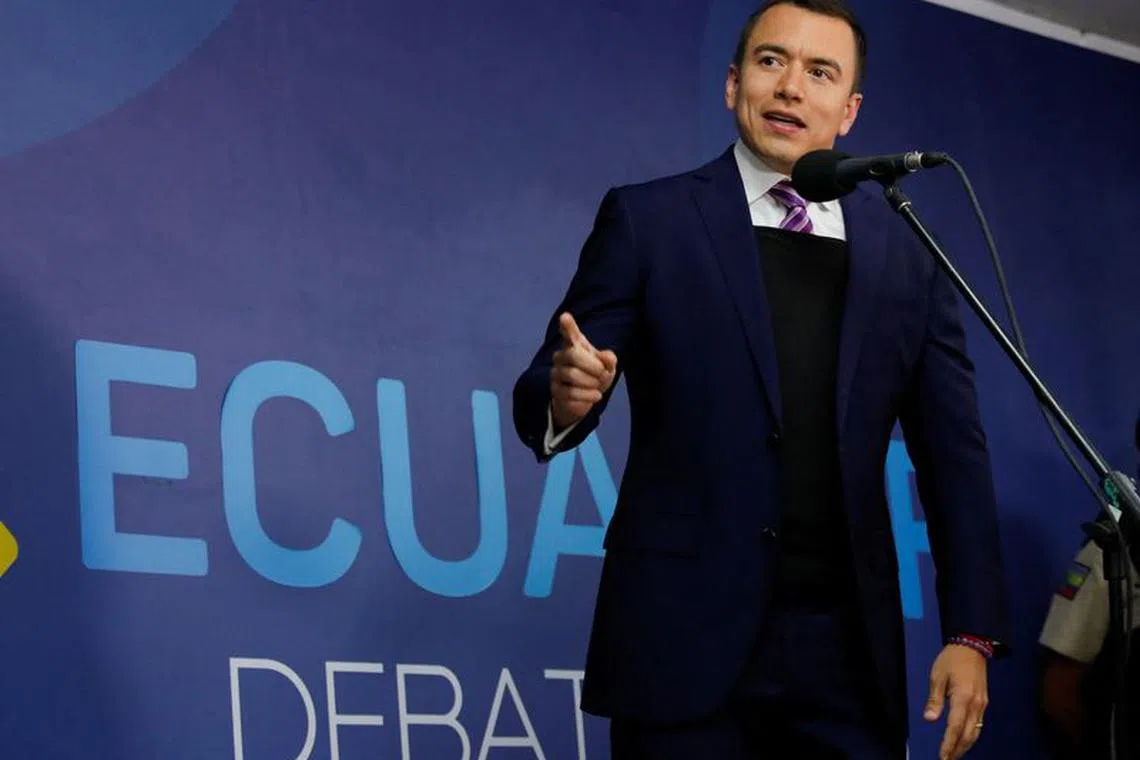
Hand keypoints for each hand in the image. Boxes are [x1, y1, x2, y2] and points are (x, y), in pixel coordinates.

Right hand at [550, 313, 617, 429]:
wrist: (585, 398)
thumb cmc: (595, 374)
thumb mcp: (607, 366)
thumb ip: (608, 359)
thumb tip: (608, 358)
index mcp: (574, 345)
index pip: (568, 333)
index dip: (567, 325)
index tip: (565, 317)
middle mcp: (561, 357)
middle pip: (573, 355)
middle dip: (594, 366)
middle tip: (604, 374)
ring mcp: (556, 374)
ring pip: (572, 375)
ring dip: (592, 383)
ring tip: (598, 386)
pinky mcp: (555, 392)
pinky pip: (571, 393)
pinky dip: (588, 396)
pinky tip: (594, 396)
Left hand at [924, 644, 988, 759]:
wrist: (972, 646)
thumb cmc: (951, 659)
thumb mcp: (937, 676)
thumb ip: (934, 699)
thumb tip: (929, 719)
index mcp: (963, 697)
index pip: (955, 727)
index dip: (948, 743)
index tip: (942, 756)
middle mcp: (976, 704)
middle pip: (968, 734)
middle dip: (958, 749)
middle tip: (947, 759)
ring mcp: (982, 704)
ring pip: (976, 731)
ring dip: (966, 745)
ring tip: (954, 754)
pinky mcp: (984, 702)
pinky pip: (978, 723)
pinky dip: (971, 735)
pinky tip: (964, 739)